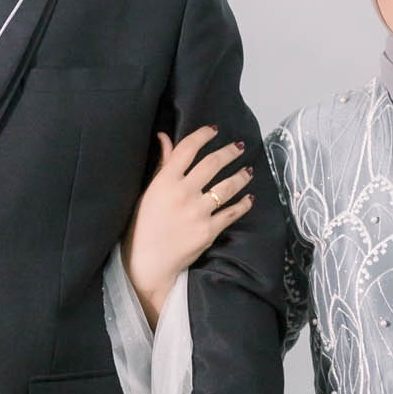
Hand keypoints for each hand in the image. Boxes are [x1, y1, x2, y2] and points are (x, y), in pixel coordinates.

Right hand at [121, 127, 253, 326]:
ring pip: (227, 186)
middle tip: (239, 146)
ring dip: (241, 176)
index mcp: (164, 182)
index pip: (187, 149)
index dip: (202, 135)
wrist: (147, 263)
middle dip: (229, 151)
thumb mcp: (148, 192)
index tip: (213, 129)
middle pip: (212, 163)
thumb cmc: (143, 226)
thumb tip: (164, 137)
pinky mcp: (208, 231)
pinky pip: (232, 213)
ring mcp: (197, 212)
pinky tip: (249, 198)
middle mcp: (182, 193)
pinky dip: (243, 204)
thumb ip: (162, 165)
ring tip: (248, 170)